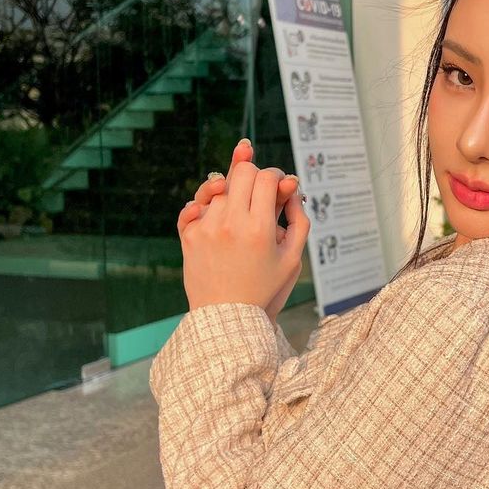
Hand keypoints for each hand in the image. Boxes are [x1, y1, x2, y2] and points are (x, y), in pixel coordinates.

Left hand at [176, 140, 308, 319]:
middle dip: (254, 175)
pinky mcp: (190, 234)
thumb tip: (293, 188)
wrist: (226, 315)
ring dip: (232, 193)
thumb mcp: (292, 259)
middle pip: (242, 173)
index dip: (276, 176)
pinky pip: (196, 204)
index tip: (278, 185)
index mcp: (260, 228)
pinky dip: (205, 204)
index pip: (267, 178)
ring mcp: (207, 227)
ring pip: (220, 188)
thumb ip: (299, 221)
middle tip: (258, 190)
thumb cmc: (264, 287)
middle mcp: (231, 223)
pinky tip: (215, 212)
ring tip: (239, 211)